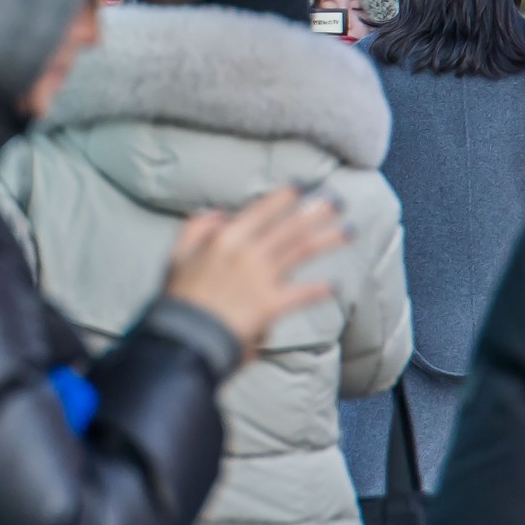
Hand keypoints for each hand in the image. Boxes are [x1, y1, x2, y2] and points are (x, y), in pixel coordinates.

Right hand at [162, 185, 345, 358]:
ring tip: (347, 231)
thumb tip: (219, 213)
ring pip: (300, 251)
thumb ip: (196, 228)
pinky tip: (335, 285)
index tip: (303, 186)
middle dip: (316, 212)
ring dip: (326, 239)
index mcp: (225, 237)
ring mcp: (261, 278)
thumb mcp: (177, 255)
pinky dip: (318, 289)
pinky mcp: (270, 306)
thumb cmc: (178, 299)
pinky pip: (300, 294)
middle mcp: (248, 252)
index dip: (284, 197)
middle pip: (289, 227)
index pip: (262, 210)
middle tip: (338, 201)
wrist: (183, 337)